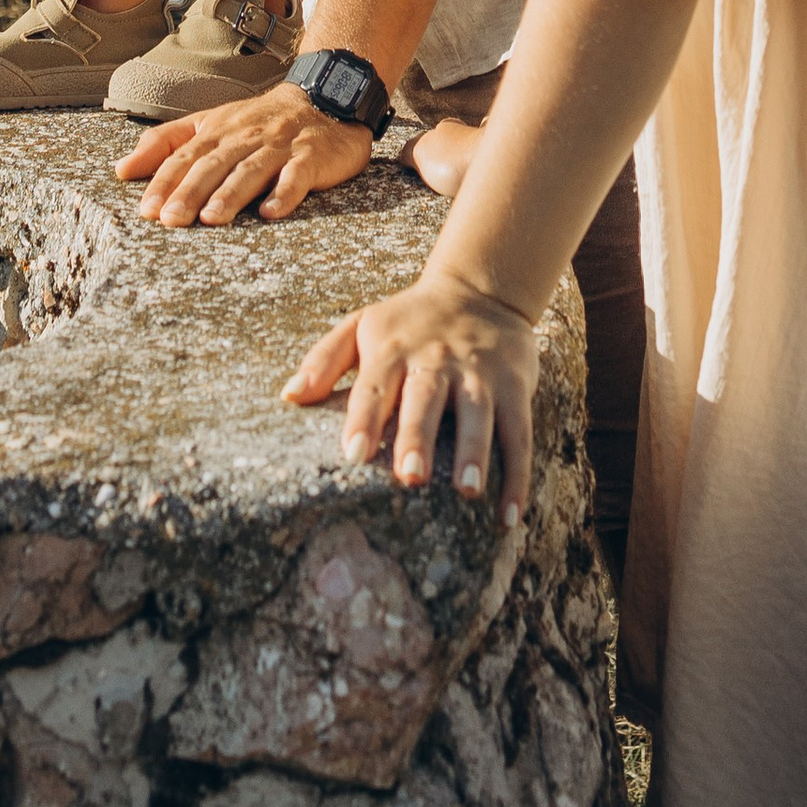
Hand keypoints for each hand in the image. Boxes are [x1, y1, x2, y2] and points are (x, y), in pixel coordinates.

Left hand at [114, 84, 372, 223]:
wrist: (323, 99)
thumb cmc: (258, 122)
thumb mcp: (209, 124)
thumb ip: (166, 143)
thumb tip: (122, 169)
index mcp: (218, 129)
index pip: (185, 155)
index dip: (165, 181)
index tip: (146, 210)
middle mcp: (245, 136)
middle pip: (213, 164)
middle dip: (191, 192)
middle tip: (171, 221)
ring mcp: (279, 146)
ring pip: (251, 170)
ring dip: (231, 194)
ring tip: (213, 219)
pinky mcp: (311, 157)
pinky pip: (297, 176)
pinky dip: (285, 193)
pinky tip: (272, 212)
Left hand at [284, 269, 537, 514]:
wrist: (480, 289)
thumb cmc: (408, 322)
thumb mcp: (362, 325)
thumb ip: (324, 358)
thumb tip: (287, 397)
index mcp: (393, 349)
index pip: (374, 384)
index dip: (363, 418)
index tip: (353, 454)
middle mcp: (436, 359)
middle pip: (426, 397)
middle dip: (419, 435)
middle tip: (409, 477)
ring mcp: (478, 372)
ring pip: (478, 412)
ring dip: (475, 451)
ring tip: (468, 491)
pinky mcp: (514, 385)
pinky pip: (519, 431)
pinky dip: (517, 474)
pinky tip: (509, 517)